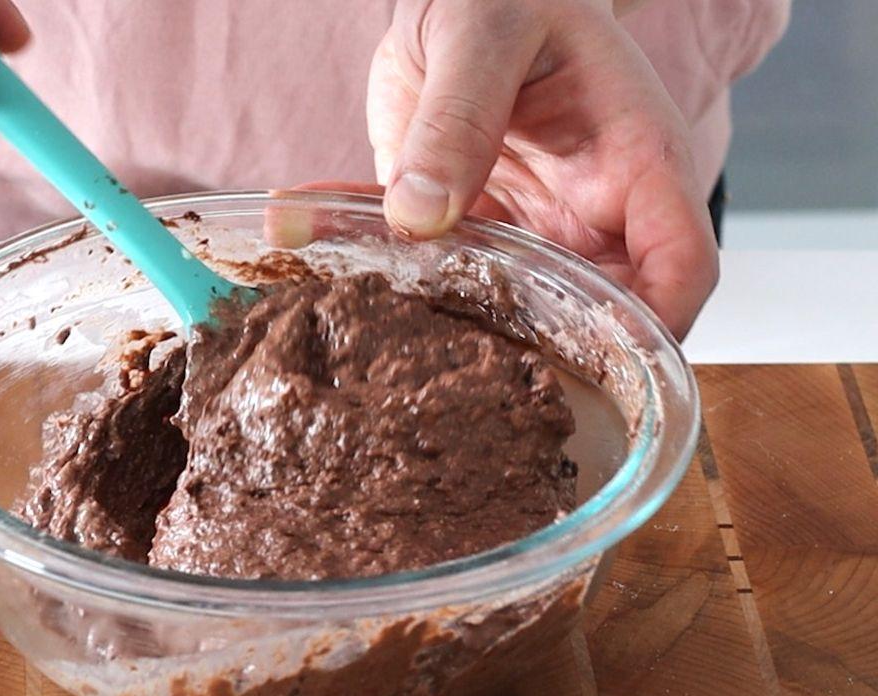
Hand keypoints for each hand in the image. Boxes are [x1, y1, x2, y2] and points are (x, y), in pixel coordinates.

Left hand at [365, 0, 717, 337]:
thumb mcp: (485, 34)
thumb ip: (459, 115)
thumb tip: (420, 212)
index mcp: (635, 162)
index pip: (682, 265)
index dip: (655, 329)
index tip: (601, 370)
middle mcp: (589, 213)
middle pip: (597, 316)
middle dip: (542, 358)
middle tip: (459, 372)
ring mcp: (528, 230)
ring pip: (508, 311)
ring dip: (441, 324)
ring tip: (365, 317)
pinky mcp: (466, 230)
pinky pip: (428, 267)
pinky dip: (370, 260)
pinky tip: (304, 231)